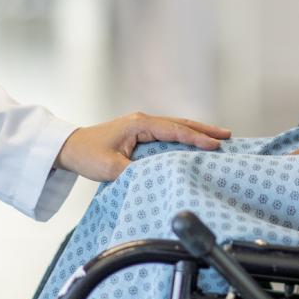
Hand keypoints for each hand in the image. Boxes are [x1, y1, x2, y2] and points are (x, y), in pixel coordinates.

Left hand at [54, 113, 230, 181]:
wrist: (70, 148)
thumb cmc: (88, 154)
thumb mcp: (110, 168)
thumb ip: (135, 172)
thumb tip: (158, 177)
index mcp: (138, 124)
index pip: (174, 130)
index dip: (195, 138)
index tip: (215, 145)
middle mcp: (142, 121)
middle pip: (179, 123)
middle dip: (203, 130)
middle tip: (228, 135)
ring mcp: (140, 126)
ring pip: (174, 127)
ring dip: (195, 132)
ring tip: (218, 137)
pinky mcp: (138, 134)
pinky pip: (166, 134)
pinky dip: (182, 137)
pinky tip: (191, 143)